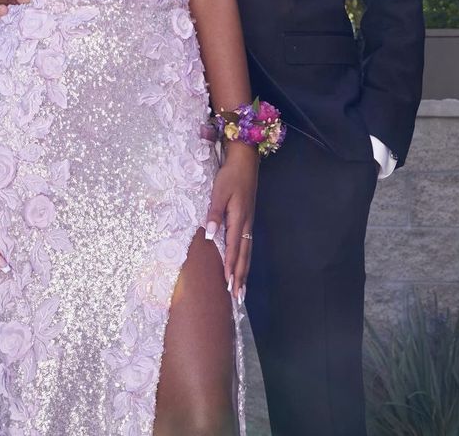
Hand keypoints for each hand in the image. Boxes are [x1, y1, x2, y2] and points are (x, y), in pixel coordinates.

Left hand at [205, 142, 257, 302]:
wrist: (245, 160)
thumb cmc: (230, 175)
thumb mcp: (219, 192)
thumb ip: (215, 213)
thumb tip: (210, 235)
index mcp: (238, 219)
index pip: (234, 249)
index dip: (231, 268)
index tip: (228, 286)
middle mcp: (245, 224)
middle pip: (243, 255)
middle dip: (240, 276)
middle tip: (238, 298)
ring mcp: (248, 221)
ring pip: (247, 251)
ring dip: (244, 270)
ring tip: (242, 288)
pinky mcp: (247, 218)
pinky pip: (247, 243)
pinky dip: (245, 258)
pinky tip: (242, 264)